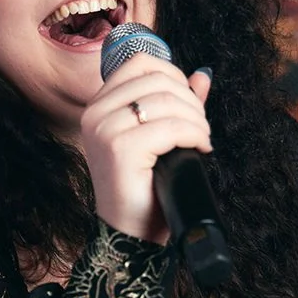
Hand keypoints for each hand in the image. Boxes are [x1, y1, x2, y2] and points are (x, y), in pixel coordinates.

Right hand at [79, 54, 212, 244]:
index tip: (188, 107)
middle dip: (190, 101)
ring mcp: (104, 130)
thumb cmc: (145, 189)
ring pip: (167, 101)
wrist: (131, 234)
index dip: (174, 77)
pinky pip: (171, 127)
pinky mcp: (120, 149)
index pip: (140, 63)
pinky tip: (200, 150)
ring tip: (201, 141)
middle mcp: (95, 113)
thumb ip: (177, 104)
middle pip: (157, 78)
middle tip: (200, 129)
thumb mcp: (161, 139)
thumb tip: (202, 75)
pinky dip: (194, 136)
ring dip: (197, 120)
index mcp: (99, 106)